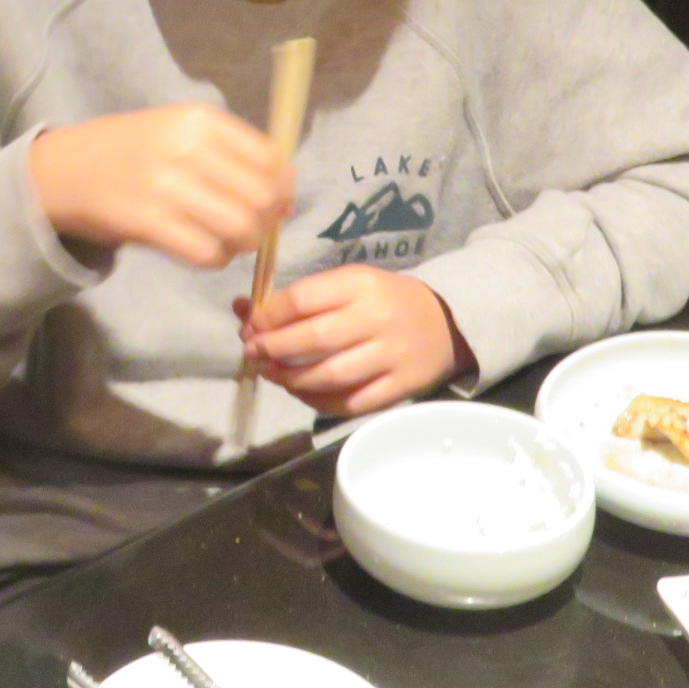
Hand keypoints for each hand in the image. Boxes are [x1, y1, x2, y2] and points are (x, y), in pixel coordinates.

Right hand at [30, 105, 292, 268]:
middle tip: (254, 228)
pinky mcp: (146, 222)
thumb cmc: (128, 151)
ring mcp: (165, 185)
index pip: (270, 158)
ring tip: (230, 242)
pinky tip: (207, 252)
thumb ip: (228, 152)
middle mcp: (185, 147)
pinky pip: (206, 252)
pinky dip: (216, 259)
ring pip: (240, 227)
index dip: (284, 187)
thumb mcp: (178, 129)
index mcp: (199, 118)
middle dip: (268, 220)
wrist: (62, 169)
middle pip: (261, 196)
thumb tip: (284, 192)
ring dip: (244, 243)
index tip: (276, 201)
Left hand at [239, 267, 474, 415]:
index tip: (252, 324)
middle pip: (314, 339)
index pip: (303, 299)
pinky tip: (302, 393)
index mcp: (361, 284)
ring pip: (330, 376)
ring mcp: (392, 355)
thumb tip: (242, 309)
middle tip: (253, 352)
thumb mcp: (348, 285)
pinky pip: (351, 403)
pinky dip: (318, 402)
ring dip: (291, 379)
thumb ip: (299, 299)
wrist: (446, 322)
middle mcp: (378, 318)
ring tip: (272, 373)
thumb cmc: (384, 301)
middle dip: (273, 348)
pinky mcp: (401, 387)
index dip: (269, 315)